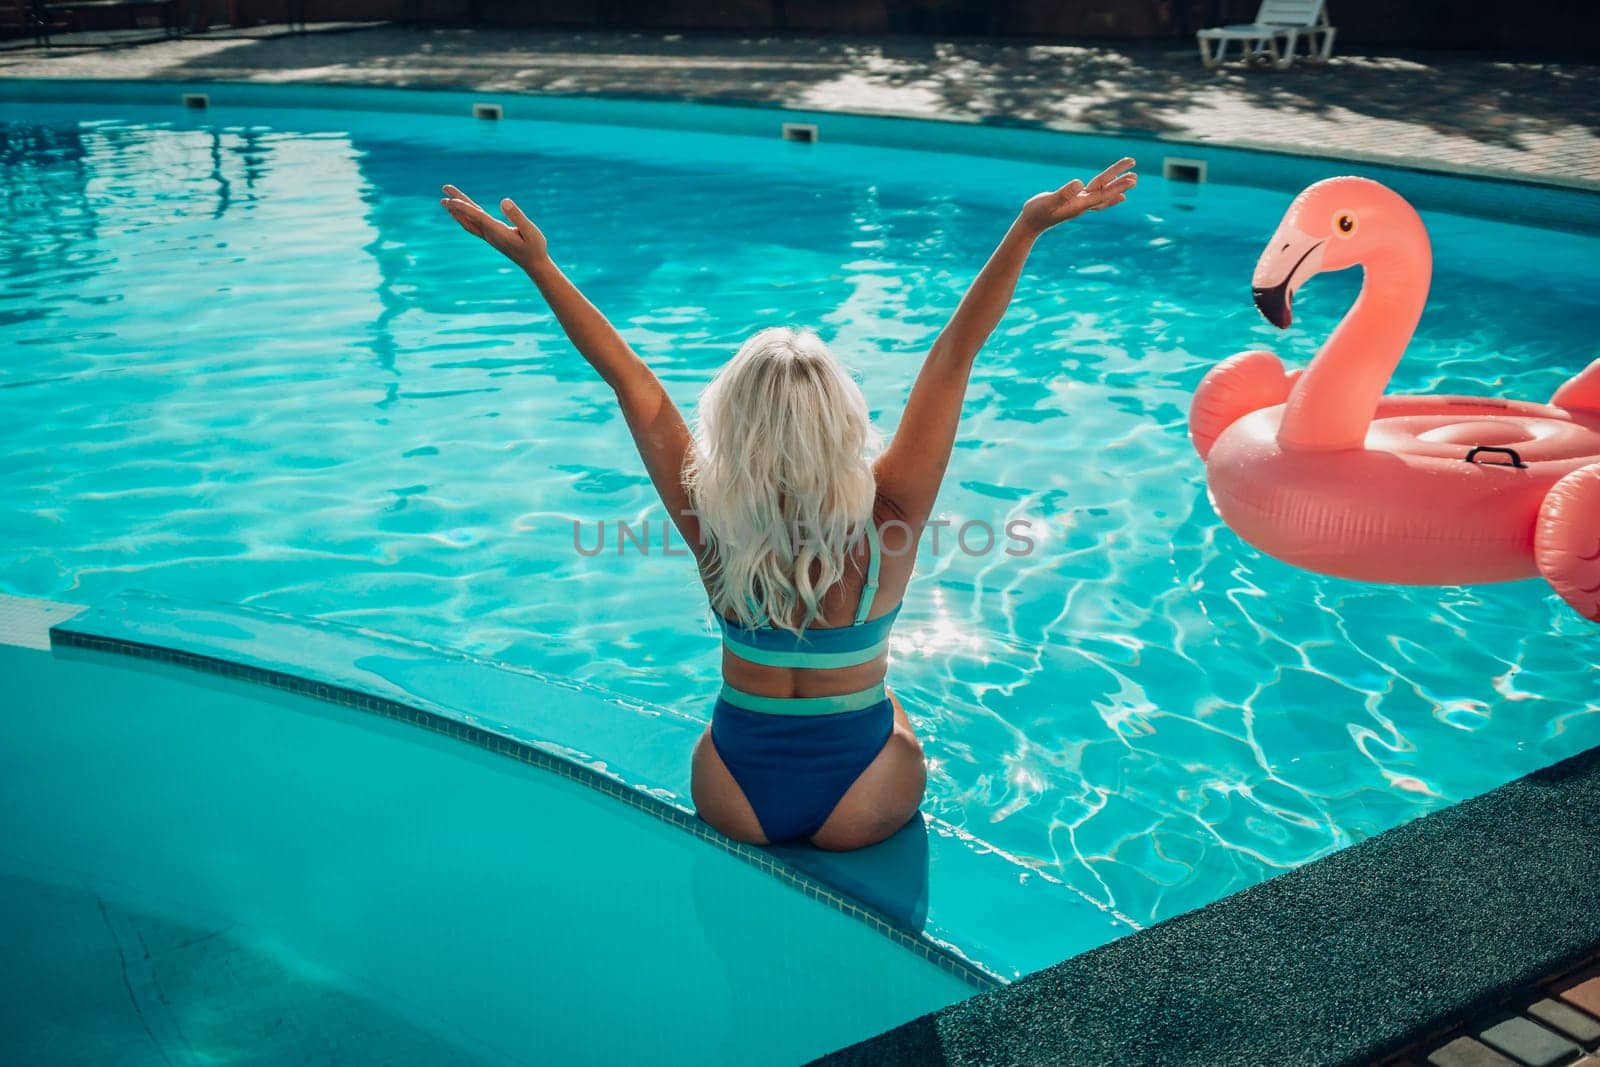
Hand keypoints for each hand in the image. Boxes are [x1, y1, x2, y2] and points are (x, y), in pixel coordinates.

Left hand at [439, 184, 548, 268]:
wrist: (534, 264)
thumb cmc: (535, 248)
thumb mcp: (531, 232)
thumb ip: (518, 217)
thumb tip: (504, 201)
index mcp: (497, 231)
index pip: (477, 217)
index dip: (464, 208)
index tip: (450, 200)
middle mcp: (490, 234)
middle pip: (469, 216)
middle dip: (456, 203)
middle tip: (444, 188)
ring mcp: (489, 235)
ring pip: (469, 220)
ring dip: (457, 210)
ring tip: (445, 201)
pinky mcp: (492, 236)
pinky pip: (473, 224)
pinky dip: (464, 217)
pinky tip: (457, 214)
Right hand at [1018, 157, 1137, 235]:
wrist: (1030, 224)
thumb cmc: (1036, 213)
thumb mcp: (1048, 201)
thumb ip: (1063, 194)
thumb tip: (1079, 184)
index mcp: (1079, 204)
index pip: (1102, 194)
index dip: (1116, 186)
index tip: (1131, 180)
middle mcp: (1083, 205)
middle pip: (1105, 191)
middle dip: (1120, 182)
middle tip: (1136, 174)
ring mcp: (1081, 204)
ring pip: (1103, 192)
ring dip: (1117, 186)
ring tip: (1133, 179)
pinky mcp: (1076, 202)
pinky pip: (1097, 197)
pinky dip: (1109, 194)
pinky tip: (1119, 195)